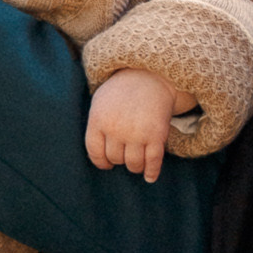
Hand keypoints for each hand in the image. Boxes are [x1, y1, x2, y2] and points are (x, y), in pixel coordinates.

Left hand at [86, 69, 180, 183]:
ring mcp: (137, 133)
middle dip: (120, 159)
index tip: (106, 164)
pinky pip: (152, 161)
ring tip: (137, 161)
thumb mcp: (101, 101)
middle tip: (125, 153)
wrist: (151, 75)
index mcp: (99, 120)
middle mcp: (116, 128)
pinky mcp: (156, 135)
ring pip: (133, 164)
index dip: (101, 162)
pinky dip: (151, 172)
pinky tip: (150, 177)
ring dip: (135, 166)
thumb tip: (98, 155)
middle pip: (115, 159)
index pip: (95, 152)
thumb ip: (96, 125)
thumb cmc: (123, 91)